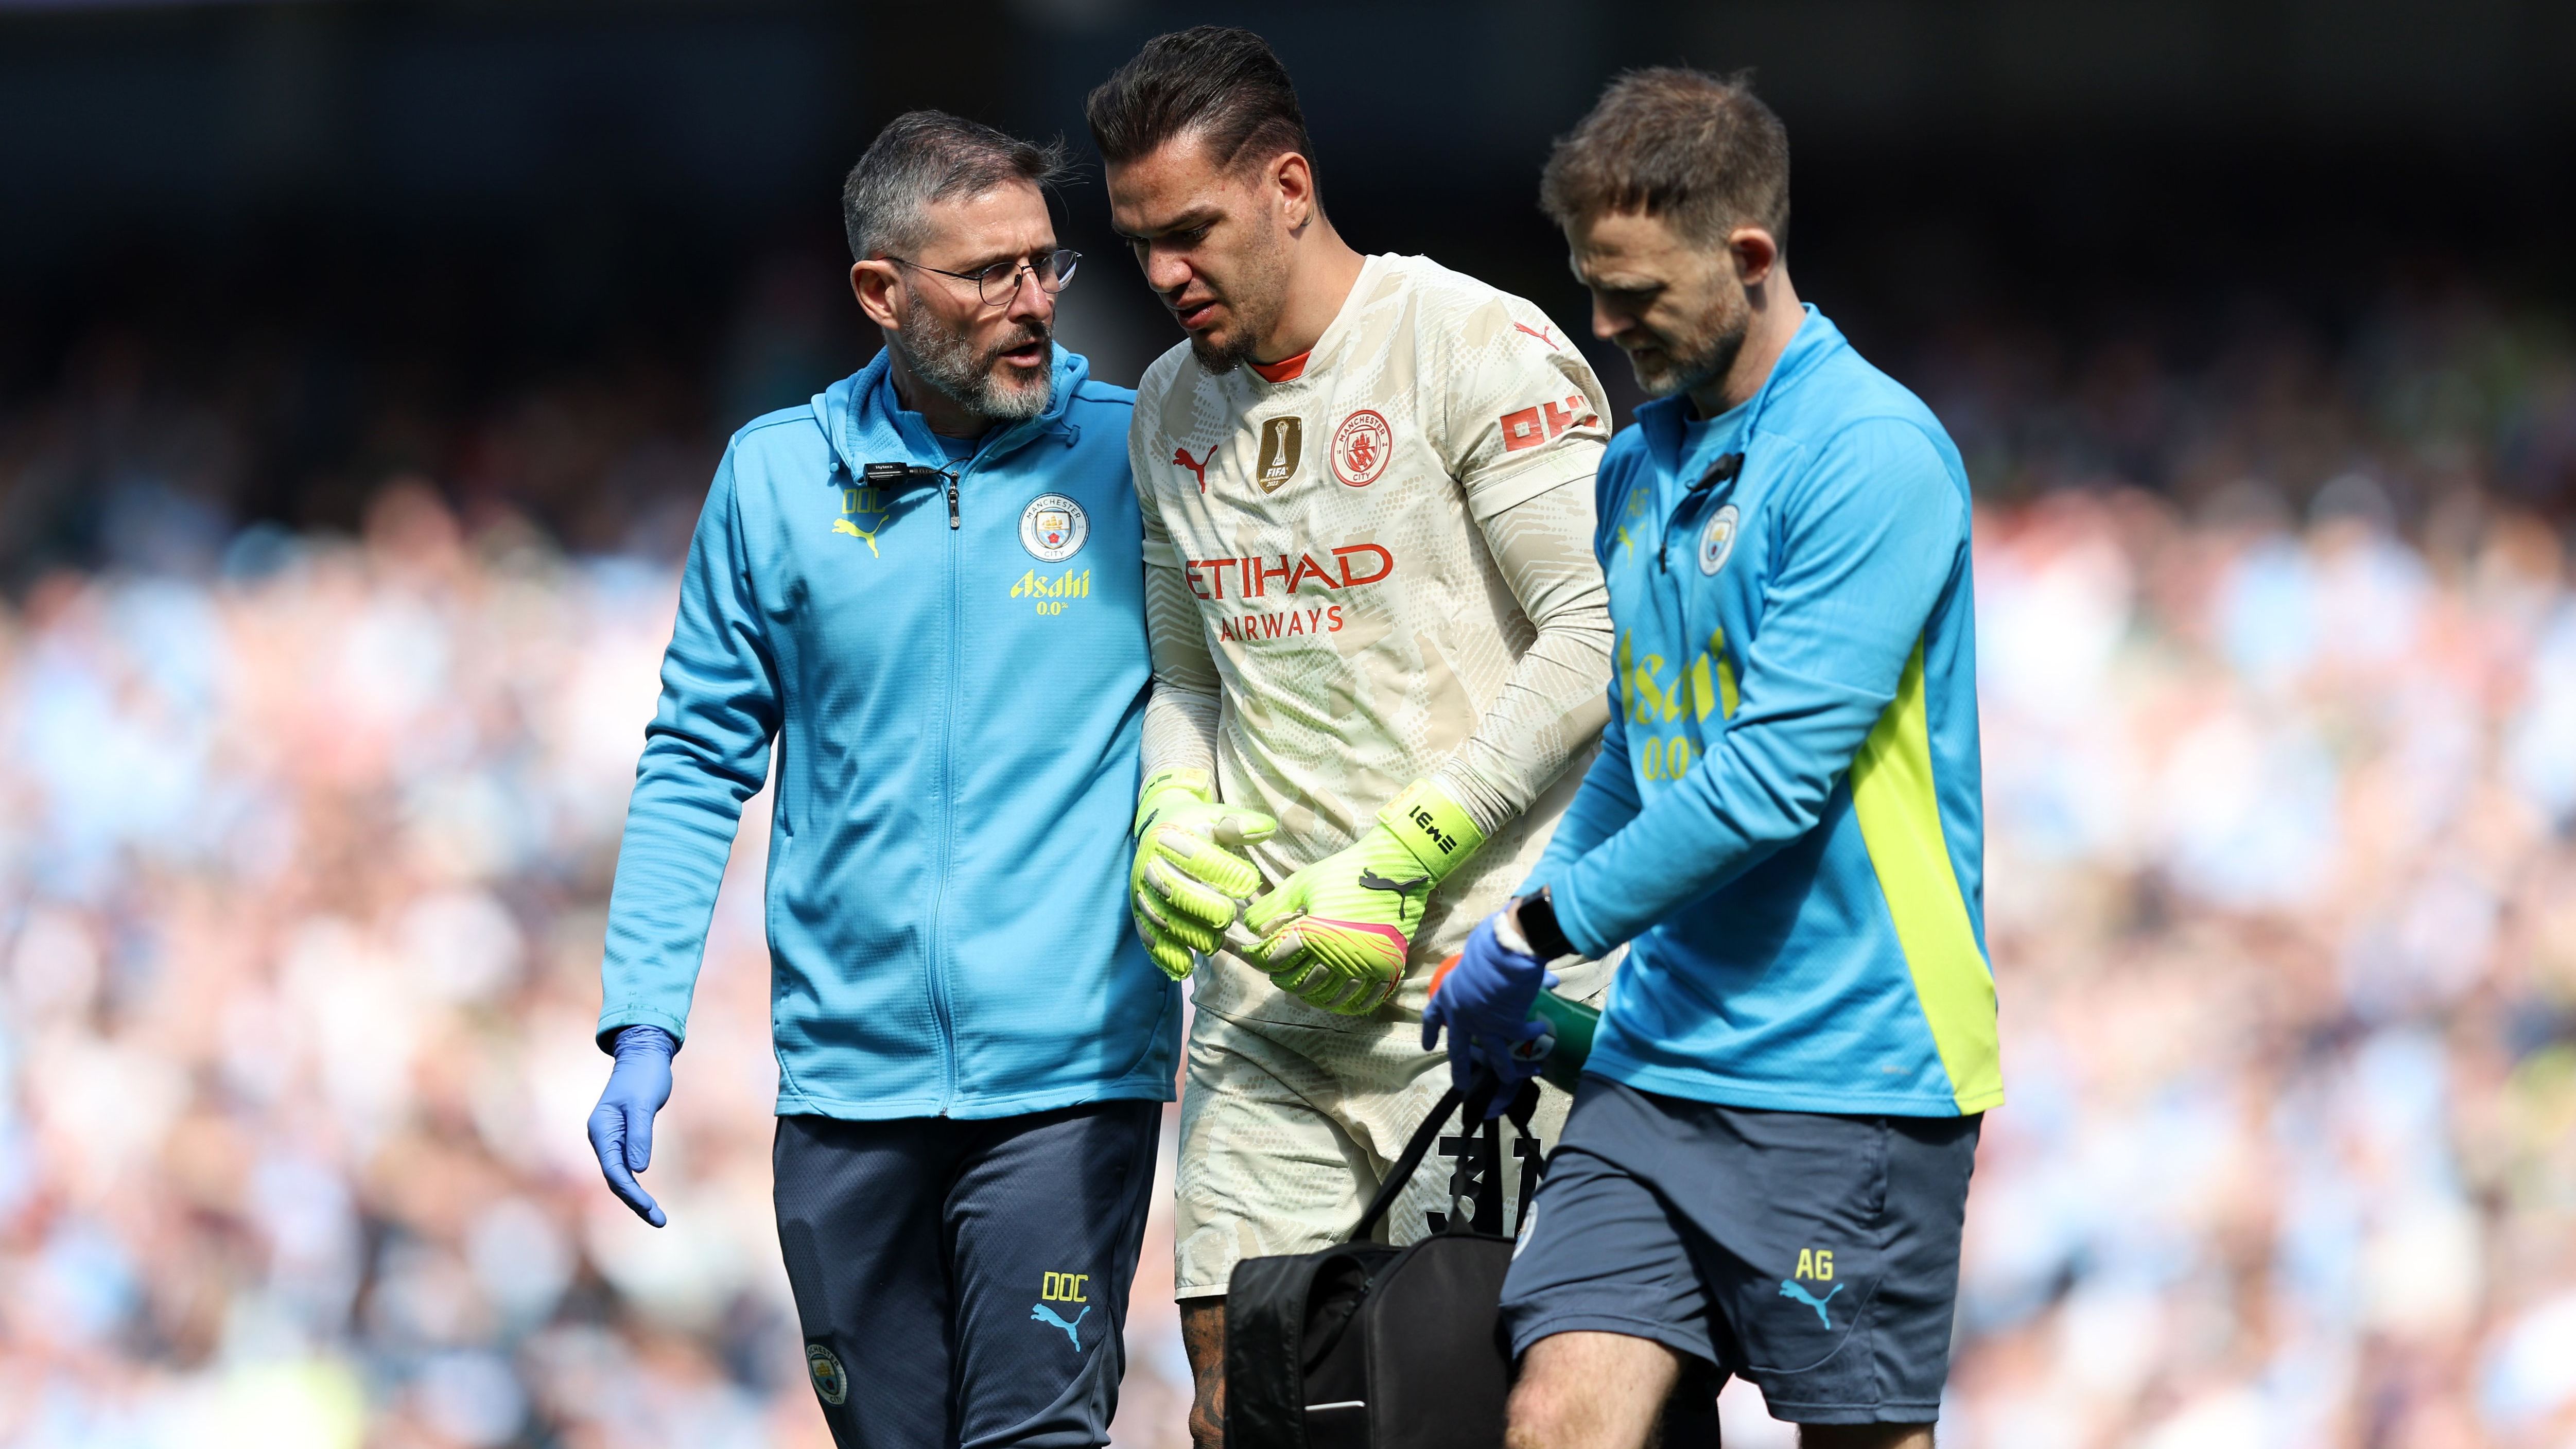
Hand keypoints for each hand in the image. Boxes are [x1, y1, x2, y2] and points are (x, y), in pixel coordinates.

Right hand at [587, 1025, 675, 1226]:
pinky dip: (637, 1183)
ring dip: (636, 1197)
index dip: (631, 1192)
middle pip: (615, 1178)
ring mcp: (610, 1139)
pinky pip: (626, 1166)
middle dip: (635, 1201)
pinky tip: (647, 1199)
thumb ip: (640, 1135)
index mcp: (601, 1130)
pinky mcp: (622, 1138)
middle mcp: (602, 1138)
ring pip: (620, 1175)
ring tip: (657, 1217)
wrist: (644, 1056)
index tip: (650, 1209)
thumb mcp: (643, 1104)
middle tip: (659, 1220)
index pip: (613, 1170)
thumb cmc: (644, 1076)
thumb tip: (638, 1169)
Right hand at [1130, 768, 1277, 979]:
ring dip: (1189, 934)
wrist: (1158, 830)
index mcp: (1169, 837)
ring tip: (1215, 944)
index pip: (1196, 856)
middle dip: (1203, 907)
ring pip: (1162, 918)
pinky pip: (1148, 937)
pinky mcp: (1140, 913)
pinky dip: (1165, 954)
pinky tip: (1185, 968)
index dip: (1222, 870)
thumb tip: (1267, 828)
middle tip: (1229, 916)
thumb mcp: (1216, 816)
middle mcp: (1150, 865)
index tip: (1250, 883)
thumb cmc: (1196, 826)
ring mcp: (1142, 892)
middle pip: (1174, 890)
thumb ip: (1240, 823)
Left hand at [1244, 779, 1485, 1014]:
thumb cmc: (1345, 871)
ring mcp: (1365, 965)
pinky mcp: (1387, 968)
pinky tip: (1335, 999)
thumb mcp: (1302, 884)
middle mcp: (1339, 955)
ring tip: (1301, 985)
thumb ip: (1271, 907)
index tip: (1252, 954)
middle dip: (1281, 978)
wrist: (1397, 866)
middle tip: (1276, 971)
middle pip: (1299, 983)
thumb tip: (1249, 927)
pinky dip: (1345, 1004)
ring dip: (1310, 994)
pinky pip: (1363, 1000)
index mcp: (1315, 933)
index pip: (1275, 959)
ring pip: (1329, 997)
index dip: (1258, 958)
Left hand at [1424, 909, 1557, 1112]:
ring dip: (1503, 1068)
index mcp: (1449, 993)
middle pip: (1458, 1048)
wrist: (1503, 954)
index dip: (1430, 1031)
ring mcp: (1484, 1025)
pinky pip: (1523, 1035)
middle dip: (1460, 1068)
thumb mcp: (1477, 956)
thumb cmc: (1488, 945)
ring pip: (1493, 1054)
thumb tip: (1500, 968)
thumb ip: (1489, 968)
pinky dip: (1534, 1032)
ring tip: (1508, 1078)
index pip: (1432, 1016)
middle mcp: (1462, 1014)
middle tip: (1460, 1084)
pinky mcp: (1506, 1027)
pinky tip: (1542, 1030)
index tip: (1428, 1046)